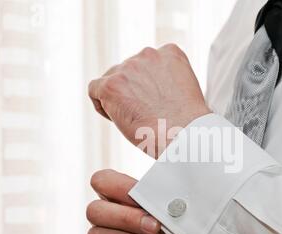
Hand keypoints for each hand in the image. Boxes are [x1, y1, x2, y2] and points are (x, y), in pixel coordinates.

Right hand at [87, 170, 186, 233]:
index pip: (102, 181)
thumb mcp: (173, 216)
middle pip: (94, 210)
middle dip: (127, 217)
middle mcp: (105, 223)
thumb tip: (174, 173)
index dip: (119, 185)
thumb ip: (166, 196)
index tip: (144, 193)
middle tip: (155, 225)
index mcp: (118, 201)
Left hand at [88, 44, 210, 157]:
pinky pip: (95, 89)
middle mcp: (148, 54)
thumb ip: (166, 80)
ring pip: (111, 80)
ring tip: (136, 119)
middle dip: (132, 91)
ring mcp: (128, 68)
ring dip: (119, 99)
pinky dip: (102, 106)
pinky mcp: (111, 85)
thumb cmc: (186, 123)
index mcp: (170, 53)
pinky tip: (117, 119)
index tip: (155, 103)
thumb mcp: (184, 89)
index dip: (148, 86)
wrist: (182, 133)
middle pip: (128, 71)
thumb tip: (148, 90)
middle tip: (146, 114)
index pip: (148, 63)